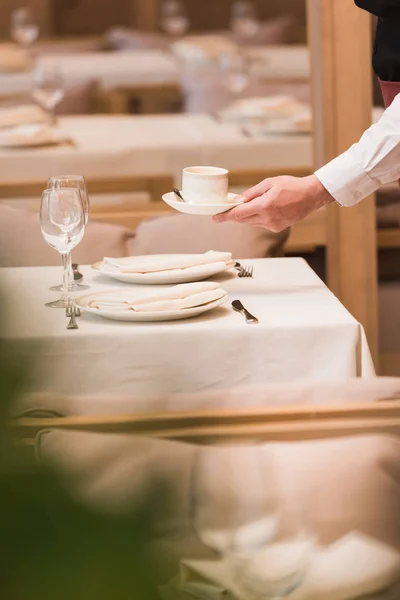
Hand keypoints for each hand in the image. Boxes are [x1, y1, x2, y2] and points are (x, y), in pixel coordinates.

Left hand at [213, 174, 333, 231]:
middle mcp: (268, 218)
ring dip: (247, 215)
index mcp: (265, 206)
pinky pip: (260, 224)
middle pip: (243, 220)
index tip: (215, 218)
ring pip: (251, 222)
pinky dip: (257, 218)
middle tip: (229, 207)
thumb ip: (251, 193)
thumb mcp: (269, 183)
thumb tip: (237, 201)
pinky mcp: (277, 228)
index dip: (225, 216)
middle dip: (235, 214)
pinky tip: (264, 209)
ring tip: (252, 204)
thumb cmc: (292, 186)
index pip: (239, 214)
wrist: (311, 196)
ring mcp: (273, 225)